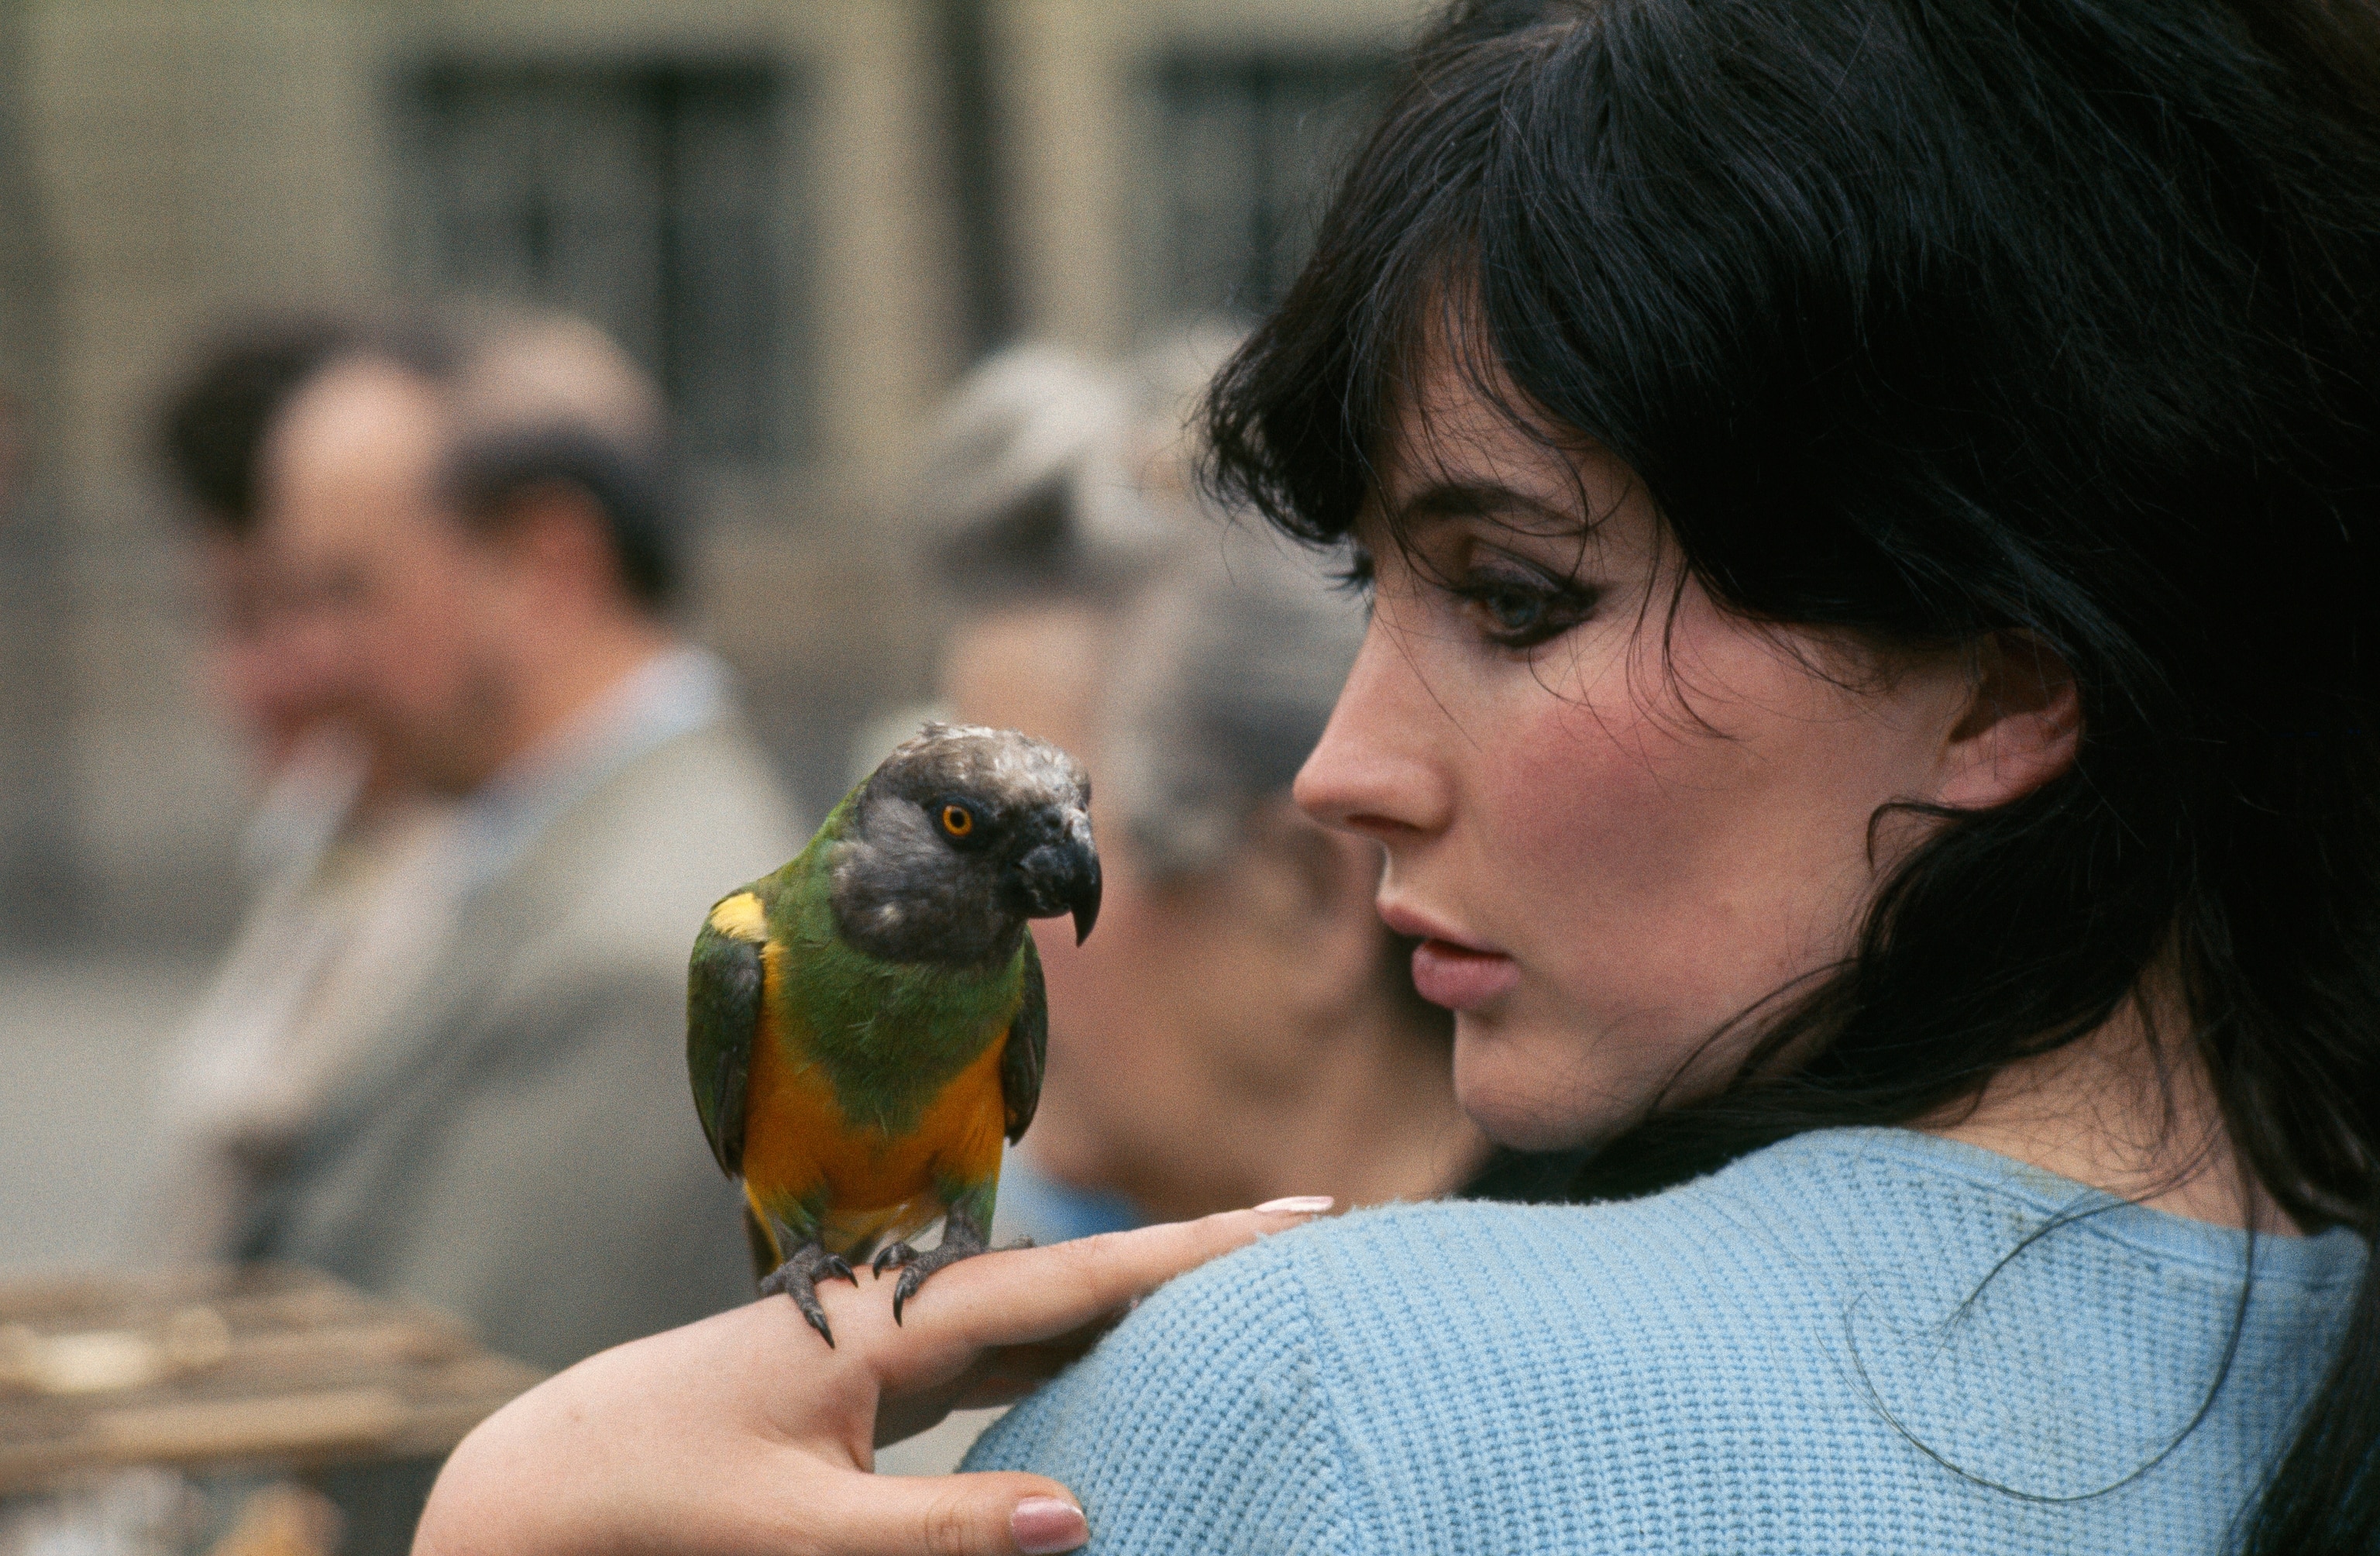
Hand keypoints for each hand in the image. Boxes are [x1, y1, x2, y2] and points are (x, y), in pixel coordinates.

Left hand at [412, 1201, 1331, 1555]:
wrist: (541, 1484)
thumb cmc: (650, 1508)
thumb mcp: (788, 1535)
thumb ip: (931, 1529)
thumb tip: (1081, 1511)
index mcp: (894, 1324)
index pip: (1073, 1278)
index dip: (1193, 1251)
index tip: (1302, 1217)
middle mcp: (905, 1313)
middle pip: (1079, 1274)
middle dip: (1192, 1257)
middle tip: (1310, 1238)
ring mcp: (891, 1341)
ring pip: (1046, 1308)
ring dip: (1141, 1295)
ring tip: (1240, 1287)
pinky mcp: (875, 1378)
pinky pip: (1005, 1350)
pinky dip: (1077, 1342)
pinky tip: (1115, 1353)